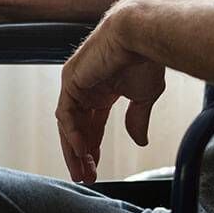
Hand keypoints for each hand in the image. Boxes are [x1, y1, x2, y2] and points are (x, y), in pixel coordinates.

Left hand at [55, 0, 165, 183]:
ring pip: (69, 124)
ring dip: (75, 149)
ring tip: (83, 171)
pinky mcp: (70, 80)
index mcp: (103, 89)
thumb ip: (137, 118)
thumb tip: (139, 142)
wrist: (141, 35)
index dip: (94, 147)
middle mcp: (86, 87)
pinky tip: (83, 151)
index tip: (96, 168)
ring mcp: (76, 82)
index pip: (93, 124)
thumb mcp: (144, 96)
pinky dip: (73, 134)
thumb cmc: (146, 58)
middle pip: (78, 127)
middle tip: (86, 176)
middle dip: (82, 154)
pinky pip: (67, 114)